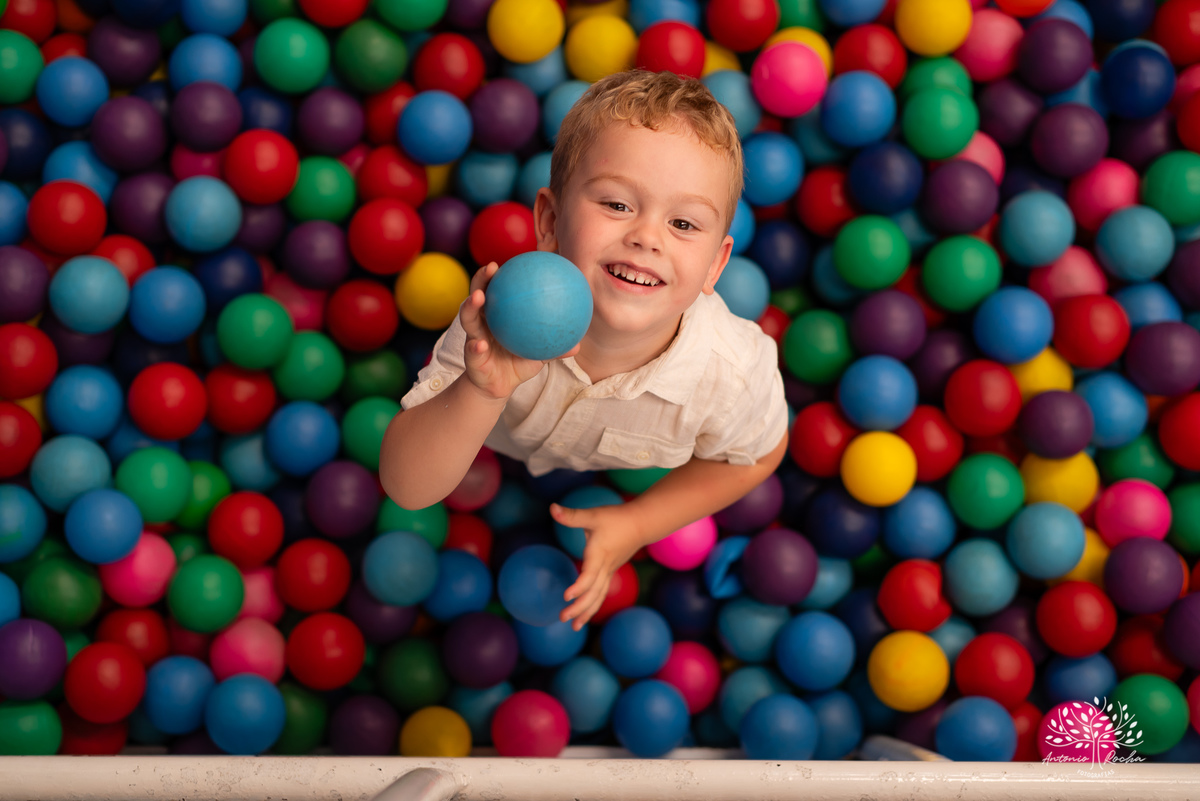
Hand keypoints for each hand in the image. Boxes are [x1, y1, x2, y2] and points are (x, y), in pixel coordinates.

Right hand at [460, 261, 580, 400]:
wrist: (499, 387)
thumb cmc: (518, 363)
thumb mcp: (538, 354)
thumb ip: (554, 347)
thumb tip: (579, 344)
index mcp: (496, 316)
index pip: (497, 290)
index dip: (502, 275)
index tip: (510, 260)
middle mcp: (482, 323)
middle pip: (477, 295)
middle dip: (481, 279)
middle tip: (492, 267)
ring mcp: (473, 337)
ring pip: (468, 319)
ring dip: (470, 307)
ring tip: (478, 297)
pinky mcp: (470, 357)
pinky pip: (472, 351)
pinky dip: (475, 347)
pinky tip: (480, 344)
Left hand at [550, 502, 644, 629]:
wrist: (641, 523)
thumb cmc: (616, 518)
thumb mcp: (593, 515)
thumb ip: (572, 515)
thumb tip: (552, 508)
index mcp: (599, 554)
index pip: (589, 575)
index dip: (579, 586)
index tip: (566, 596)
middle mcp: (605, 567)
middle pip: (594, 593)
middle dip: (579, 607)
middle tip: (562, 618)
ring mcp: (609, 572)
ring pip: (599, 597)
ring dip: (586, 612)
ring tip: (574, 627)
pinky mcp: (610, 572)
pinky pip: (601, 593)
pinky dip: (593, 605)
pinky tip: (584, 615)